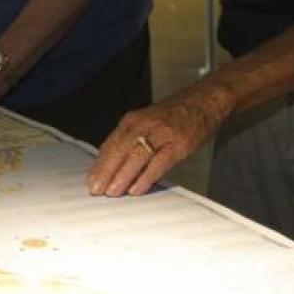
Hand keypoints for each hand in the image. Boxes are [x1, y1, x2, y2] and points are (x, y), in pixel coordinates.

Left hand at [87, 84, 229, 196]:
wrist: (203, 101)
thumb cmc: (173, 115)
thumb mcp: (146, 122)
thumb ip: (130, 139)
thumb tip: (111, 162)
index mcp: (133, 120)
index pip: (111, 143)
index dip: (100, 163)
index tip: (91, 179)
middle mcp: (144, 124)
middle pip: (120, 149)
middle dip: (106, 170)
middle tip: (96, 189)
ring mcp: (161, 133)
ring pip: (136, 156)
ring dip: (122, 175)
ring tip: (112, 192)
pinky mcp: (178, 143)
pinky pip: (159, 162)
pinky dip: (146, 176)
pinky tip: (137, 188)